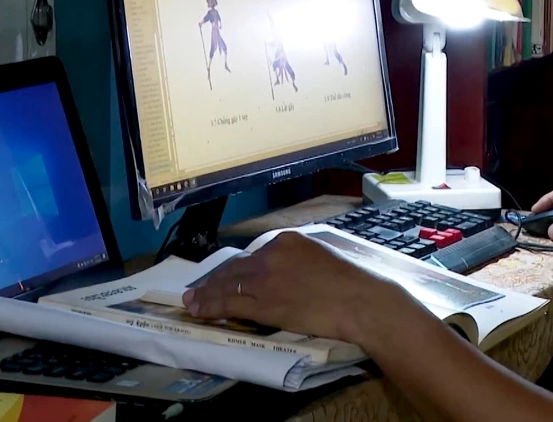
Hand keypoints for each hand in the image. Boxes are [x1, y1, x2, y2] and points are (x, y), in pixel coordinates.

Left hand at [182, 232, 411, 344]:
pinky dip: (210, 307)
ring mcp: (265, 279)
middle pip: (235, 268)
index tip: (226, 275)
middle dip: (214, 280)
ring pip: (228, 285)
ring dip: (206, 294)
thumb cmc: (353, 281)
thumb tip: (292, 272)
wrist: (361, 300)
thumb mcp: (323, 257)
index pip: (253, 255)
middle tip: (198, 289)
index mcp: (288, 240)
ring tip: (191, 302)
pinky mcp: (264, 303)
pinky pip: (230, 304)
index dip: (236, 267)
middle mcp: (271, 254)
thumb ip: (301, 260)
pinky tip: (199, 311)